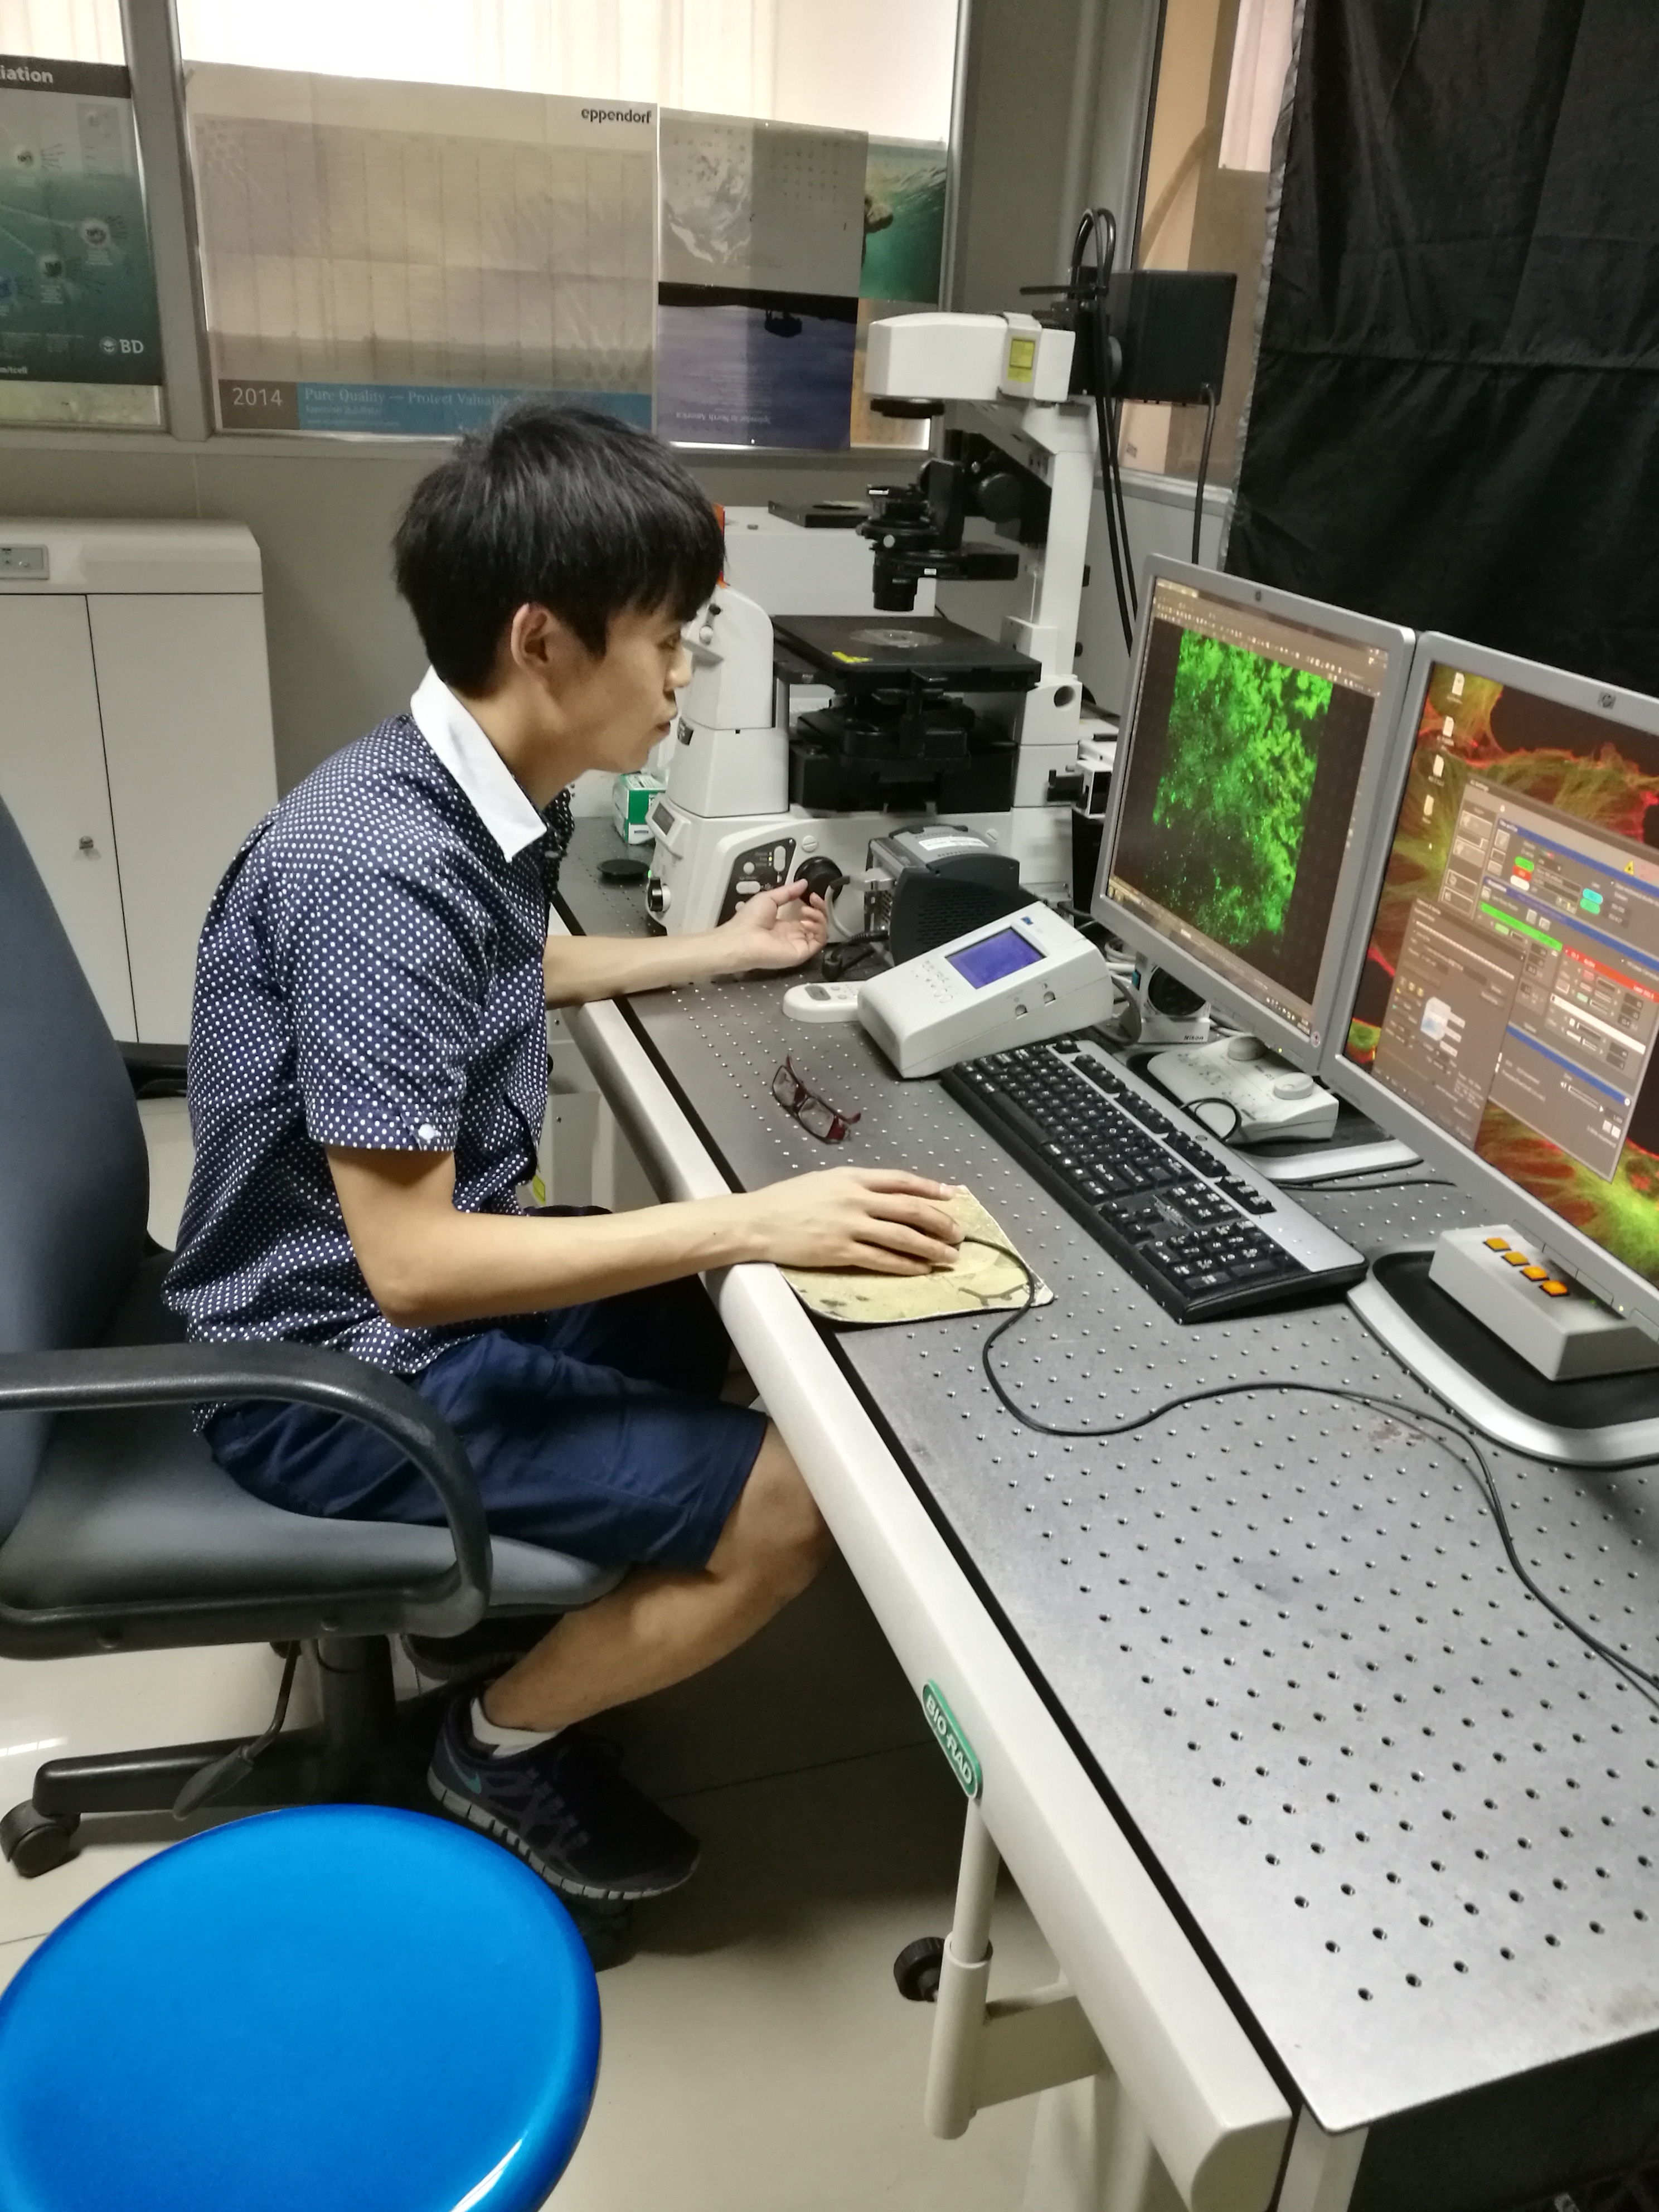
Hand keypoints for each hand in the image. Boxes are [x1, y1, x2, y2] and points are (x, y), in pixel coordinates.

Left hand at [708, 881, 827, 974]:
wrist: (742, 939)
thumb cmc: (749, 920)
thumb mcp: (769, 898)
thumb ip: (788, 892)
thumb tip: (803, 883)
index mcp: (785, 923)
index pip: (807, 915)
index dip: (813, 904)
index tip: (812, 894)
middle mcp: (793, 934)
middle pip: (817, 922)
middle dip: (820, 908)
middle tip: (814, 899)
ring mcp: (798, 943)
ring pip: (821, 931)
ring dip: (820, 917)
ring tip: (807, 910)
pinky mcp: (801, 952)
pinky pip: (819, 941)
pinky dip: (819, 929)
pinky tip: (807, 922)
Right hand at [731, 1168, 963, 1275]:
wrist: (757, 1221)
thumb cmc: (787, 1200)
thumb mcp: (824, 1181)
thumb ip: (855, 1186)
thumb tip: (886, 1195)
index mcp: (852, 1177)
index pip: (901, 1181)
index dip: (930, 1188)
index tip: (952, 1196)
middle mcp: (856, 1198)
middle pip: (910, 1209)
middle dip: (939, 1222)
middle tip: (958, 1233)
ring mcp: (850, 1225)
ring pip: (902, 1236)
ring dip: (930, 1247)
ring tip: (949, 1256)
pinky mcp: (841, 1251)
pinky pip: (881, 1259)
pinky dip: (905, 1265)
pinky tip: (920, 1269)